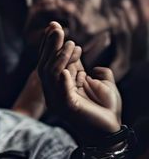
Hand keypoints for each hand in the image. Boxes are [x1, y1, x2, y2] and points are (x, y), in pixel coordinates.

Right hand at [37, 22, 121, 139]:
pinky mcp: (66, 106)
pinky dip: (62, 77)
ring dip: (59, 57)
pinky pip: (60, 89)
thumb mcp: (103, 86)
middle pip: (46, 63)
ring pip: (50, 73)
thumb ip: (99, 74)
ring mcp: (58, 98)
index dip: (53, 44)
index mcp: (62, 84)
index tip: (56, 26)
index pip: (52, 60)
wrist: (110, 132)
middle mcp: (55, 90)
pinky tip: (68, 67)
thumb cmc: (106, 110)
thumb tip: (96, 67)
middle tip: (56, 28)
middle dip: (51, 45)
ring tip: (72, 44)